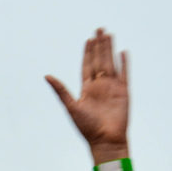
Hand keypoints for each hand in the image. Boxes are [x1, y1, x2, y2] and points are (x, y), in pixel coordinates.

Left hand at [46, 28, 129, 156]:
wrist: (105, 140)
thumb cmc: (87, 127)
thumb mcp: (71, 106)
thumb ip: (60, 90)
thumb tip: (46, 76)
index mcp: (87, 89)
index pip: (87, 65)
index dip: (87, 52)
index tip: (88, 39)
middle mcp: (99, 86)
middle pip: (99, 60)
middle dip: (99, 45)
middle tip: (99, 29)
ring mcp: (112, 88)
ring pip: (111, 63)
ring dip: (110, 49)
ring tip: (109, 35)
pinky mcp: (124, 92)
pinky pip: (124, 74)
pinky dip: (124, 63)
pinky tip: (123, 52)